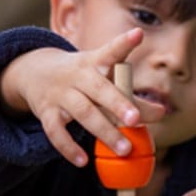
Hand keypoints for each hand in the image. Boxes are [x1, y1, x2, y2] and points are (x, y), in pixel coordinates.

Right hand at [0, 27, 164, 166]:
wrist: (34, 72)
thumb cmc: (81, 76)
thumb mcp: (101, 74)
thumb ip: (129, 92)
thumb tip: (161, 112)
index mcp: (94, 62)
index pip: (111, 51)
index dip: (124, 43)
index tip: (137, 34)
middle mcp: (78, 76)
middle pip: (99, 89)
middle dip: (118, 104)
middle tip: (136, 119)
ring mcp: (61, 94)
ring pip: (83, 113)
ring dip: (104, 131)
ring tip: (125, 150)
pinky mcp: (47, 112)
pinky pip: (56, 132)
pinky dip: (68, 147)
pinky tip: (83, 161)